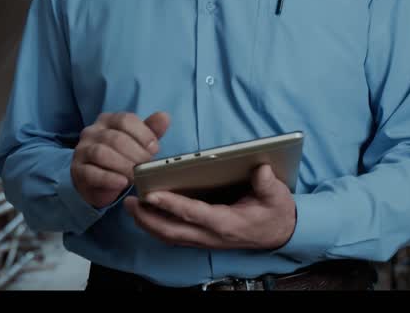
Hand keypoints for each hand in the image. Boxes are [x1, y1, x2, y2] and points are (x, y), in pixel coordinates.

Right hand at [71, 111, 170, 208]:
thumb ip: (150, 130)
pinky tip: (122, 183)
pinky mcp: (78, 170)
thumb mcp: (136, 143)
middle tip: (148, 166)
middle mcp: (92, 132)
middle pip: (115, 137)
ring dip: (123, 165)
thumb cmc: (120, 158)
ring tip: (136, 176)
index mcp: (108, 120)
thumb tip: (164, 117)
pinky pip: (92, 173)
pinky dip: (109, 178)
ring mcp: (82, 150)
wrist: (96, 182)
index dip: (142, 134)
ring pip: (101, 153)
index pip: (125, 119)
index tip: (155, 149)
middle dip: (135, 153)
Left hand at [124, 164, 296, 249]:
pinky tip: (146, 215)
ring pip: (170, 236)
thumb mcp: (278, 196)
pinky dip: (156, 227)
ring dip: (148, 224)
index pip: (194, 214)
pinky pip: (174, 236)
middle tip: (129, 201)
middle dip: (148, 218)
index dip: (171, 204)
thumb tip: (260, 168)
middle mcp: (212, 235)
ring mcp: (205, 240)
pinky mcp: (202, 239)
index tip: (151, 194)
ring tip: (131, 207)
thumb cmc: (275, 213)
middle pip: (173, 231)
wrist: (280, 234)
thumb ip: (268, 184)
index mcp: (227, 223)